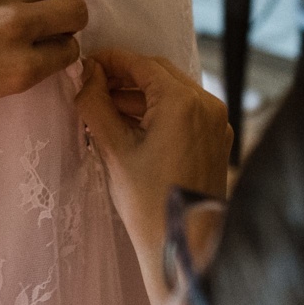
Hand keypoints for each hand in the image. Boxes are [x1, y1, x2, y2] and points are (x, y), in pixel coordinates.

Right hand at [75, 50, 230, 251]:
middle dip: (124, 76)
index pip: (140, 64)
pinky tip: (133, 123)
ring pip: (172, 91)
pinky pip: (185, 110)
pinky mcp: (218, 138)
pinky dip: (159, 110)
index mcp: (183, 102)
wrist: (184, 244)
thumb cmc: (147, 201)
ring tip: (106, 107)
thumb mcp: (114, 148)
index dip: (109, 60)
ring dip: (140, 94)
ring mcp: (217, 122)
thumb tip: (86, 74)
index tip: (85, 64)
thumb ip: (95, 103)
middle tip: (92, 84)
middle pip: (159, 73)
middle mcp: (207, 104)